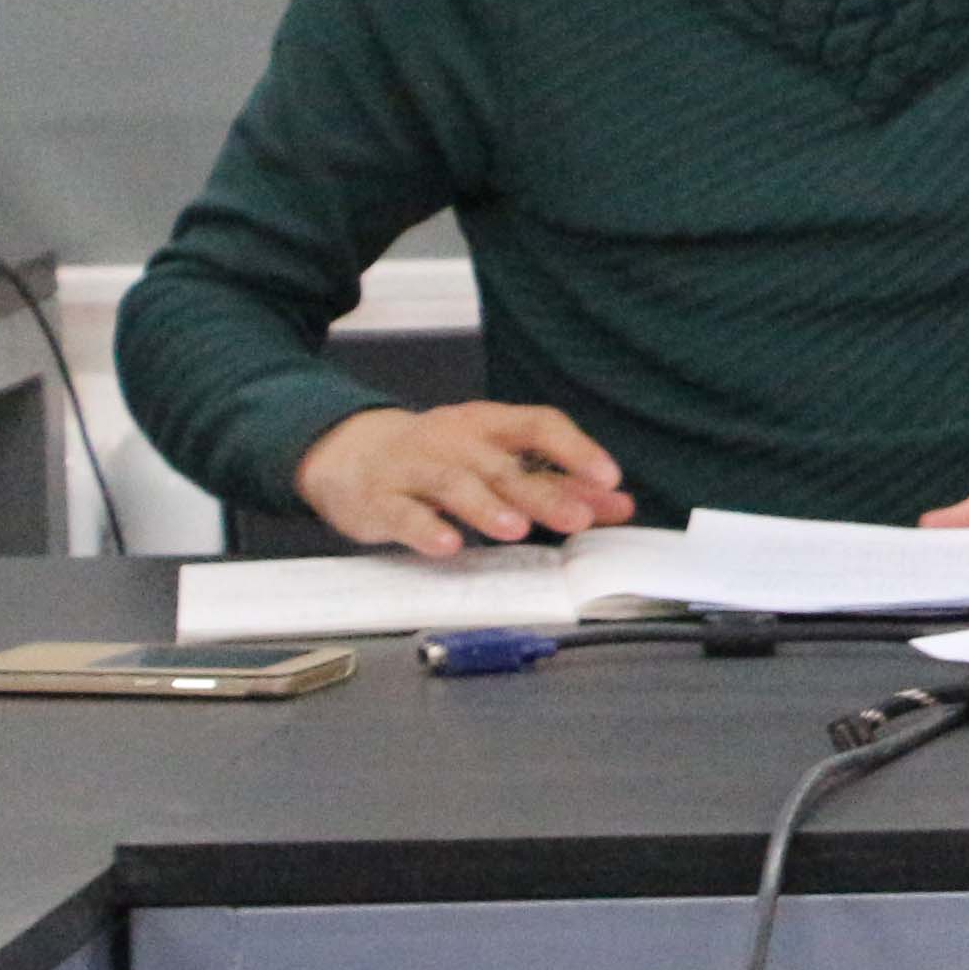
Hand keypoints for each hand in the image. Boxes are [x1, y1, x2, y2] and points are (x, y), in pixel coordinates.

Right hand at [296, 400, 632, 556]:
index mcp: (489, 425)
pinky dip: (425, 529)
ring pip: (453, 484)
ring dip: (487, 507)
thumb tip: (620, 504)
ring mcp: (414, 468)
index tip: (610, 478)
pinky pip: (402, 513)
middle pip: (502, 464)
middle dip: (542, 491)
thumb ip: (557, 482)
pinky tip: (448, 545)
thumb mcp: (497, 461)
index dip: (575, 449)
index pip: (539, 425)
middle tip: (578, 518)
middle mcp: (454, 440)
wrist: (348, 452)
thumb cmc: (439, 458)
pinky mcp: (379, 500)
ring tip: (517, 529)